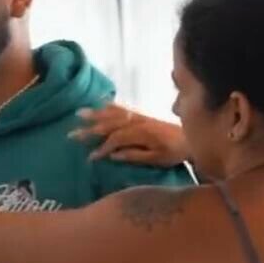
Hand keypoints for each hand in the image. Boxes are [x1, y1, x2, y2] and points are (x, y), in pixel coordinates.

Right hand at [69, 104, 188, 167]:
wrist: (191, 138)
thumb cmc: (174, 153)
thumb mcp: (156, 159)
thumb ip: (134, 156)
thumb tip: (112, 155)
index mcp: (141, 133)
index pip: (115, 139)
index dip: (101, 148)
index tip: (90, 157)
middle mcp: (137, 121)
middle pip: (110, 124)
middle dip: (90, 129)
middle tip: (72, 134)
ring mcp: (139, 116)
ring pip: (114, 113)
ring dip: (96, 114)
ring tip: (79, 114)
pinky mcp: (142, 114)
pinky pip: (123, 108)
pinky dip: (110, 105)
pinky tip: (101, 103)